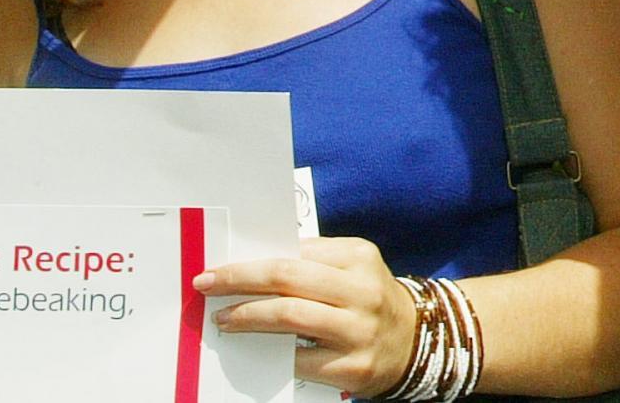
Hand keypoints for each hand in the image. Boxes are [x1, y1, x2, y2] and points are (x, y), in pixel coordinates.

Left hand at [196, 235, 418, 394]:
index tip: (218, 267)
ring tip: (223, 319)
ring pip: (290, 315)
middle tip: (206, 285)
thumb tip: (252, 261)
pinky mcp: (352, 367)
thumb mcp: (352, 269)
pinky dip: (270, 352)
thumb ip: (312, 262)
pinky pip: (299, 358)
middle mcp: (363, 290)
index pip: (296, 252)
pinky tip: (254, 348)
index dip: (252, 260)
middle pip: (288, 277)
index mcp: (360, 257)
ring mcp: (359, 329)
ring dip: (247, 316)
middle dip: (240, 280)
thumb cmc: (366, 300)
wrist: (413, 343)